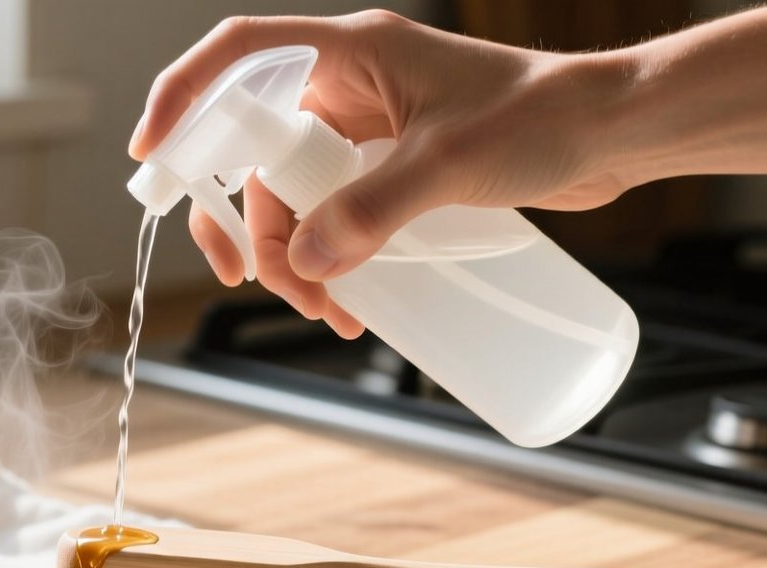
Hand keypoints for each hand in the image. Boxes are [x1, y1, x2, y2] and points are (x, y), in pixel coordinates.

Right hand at [130, 12, 630, 337]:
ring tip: (332, 313)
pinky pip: (331, 215)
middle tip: (256, 281)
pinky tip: (352, 304)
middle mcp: (346, 87)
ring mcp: (366, 130)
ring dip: (294, 260)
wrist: (615, 134)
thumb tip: (302, 263)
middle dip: (250, 225)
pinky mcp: (389, 169)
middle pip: (254, 154)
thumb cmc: (545, 117)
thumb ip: (371, 210)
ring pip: (291, 198)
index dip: (182, 101)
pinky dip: (328, 261)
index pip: (237, 58)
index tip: (151, 160)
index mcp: (348, 53)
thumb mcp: (450, 164)